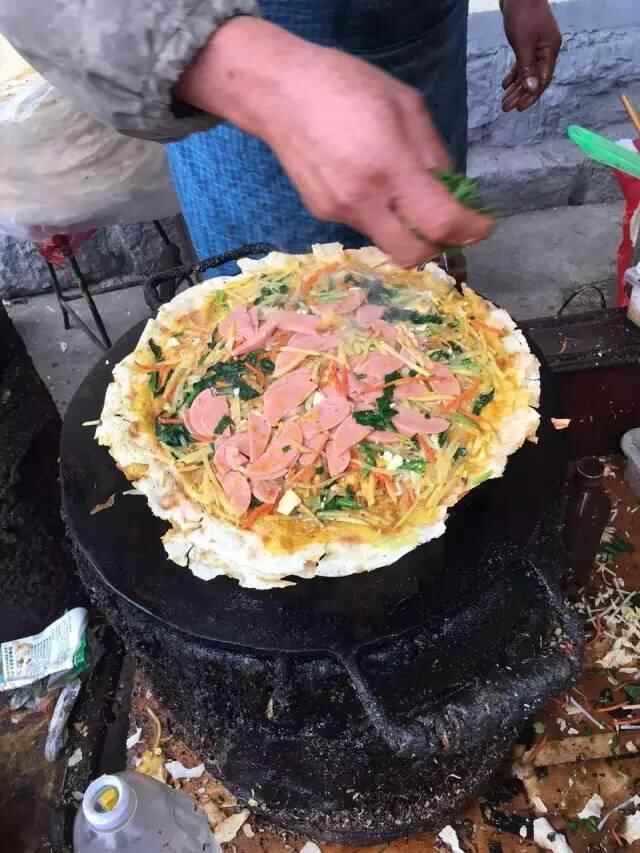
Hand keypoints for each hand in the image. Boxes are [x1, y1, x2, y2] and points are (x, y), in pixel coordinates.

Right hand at [177, 18, 492, 266]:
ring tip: (404, 190)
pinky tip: (368, 180)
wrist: (278, 93)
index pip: (440, 221)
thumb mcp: (406, 104)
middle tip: (447, 224)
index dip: (469, 230)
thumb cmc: (346, 85)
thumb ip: (434, 153)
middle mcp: (363, 198)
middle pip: (412, 255)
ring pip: (388, 240)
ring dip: (407, 227)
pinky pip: (365, 225)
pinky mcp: (323, 214)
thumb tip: (452, 189)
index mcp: (389, 165)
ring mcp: (340, 212)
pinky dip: (380, 213)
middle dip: (437, 246)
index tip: (481, 225)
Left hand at [501, 0, 561, 111]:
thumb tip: (532, 90)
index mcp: (550, 50)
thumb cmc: (522, 14)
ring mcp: (537, 45)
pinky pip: (522, 63)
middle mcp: (546, 49)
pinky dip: (514, 74)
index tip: (518, 108)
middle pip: (534, 78)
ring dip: (516, 87)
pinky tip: (505, 84)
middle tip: (505, 108)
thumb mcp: (523, 44)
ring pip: (527, 72)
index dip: (531, 96)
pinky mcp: (527, 41)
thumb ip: (527, 68)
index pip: (543, 79)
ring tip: (504, 101)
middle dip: (520, 94)